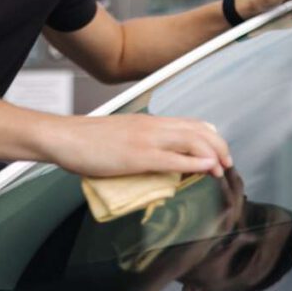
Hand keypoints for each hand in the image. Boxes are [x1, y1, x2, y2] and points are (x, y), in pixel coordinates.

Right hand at [44, 114, 232, 178]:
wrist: (65, 137)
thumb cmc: (88, 140)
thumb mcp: (122, 136)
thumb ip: (142, 144)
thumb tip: (156, 160)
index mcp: (149, 122)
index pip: (191, 123)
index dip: (210, 137)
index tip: (219, 152)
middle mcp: (152, 126)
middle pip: (198, 130)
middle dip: (219, 147)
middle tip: (227, 163)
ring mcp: (146, 140)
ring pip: (192, 141)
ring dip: (213, 155)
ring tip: (221, 168)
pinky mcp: (137, 156)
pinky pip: (174, 158)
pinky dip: (195, 162)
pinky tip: (207, 168)